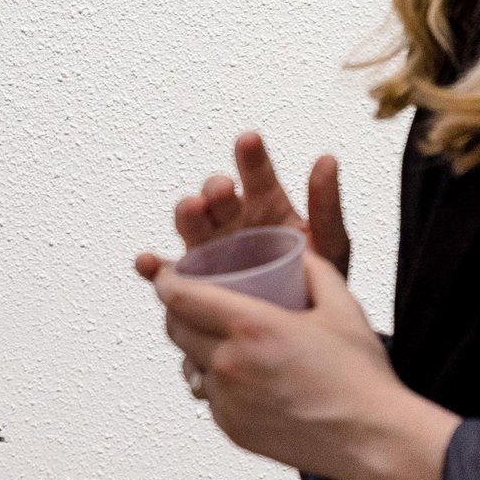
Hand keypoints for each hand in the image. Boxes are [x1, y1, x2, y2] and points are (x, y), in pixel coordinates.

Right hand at [132, 131, 349, 281]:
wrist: (298, 339)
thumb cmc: (313, 287)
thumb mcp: (330, 246)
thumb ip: (327, 206)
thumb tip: (328, 160)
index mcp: (266, 208)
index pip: (256, 175)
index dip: (251, 157)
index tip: (249, 141)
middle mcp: (233, 224)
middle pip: (216, 198)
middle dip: (216, 188)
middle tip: (223, 189)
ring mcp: (211, 251)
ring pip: (191, 226)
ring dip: (188, 214)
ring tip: (193, 209)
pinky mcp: (193, 282)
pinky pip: (169, 275)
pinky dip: (154, 268)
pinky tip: (148, 263)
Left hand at [154, 250, 458, 479]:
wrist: (374, 440)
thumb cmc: (360, 376)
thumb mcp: (341, 306)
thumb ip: (313, 269)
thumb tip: (296, 253)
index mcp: (251, 327)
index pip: (181, 296)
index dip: (167, 280)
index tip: (168, 274)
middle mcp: (229, 364)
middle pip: (174, 328)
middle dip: (177, 310)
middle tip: (193, 300)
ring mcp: (227, 401)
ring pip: (190, 363)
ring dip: (198, 347)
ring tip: (223, 338)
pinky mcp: (232, 429)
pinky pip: (210, 396)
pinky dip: (218, 381)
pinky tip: (246, 375)